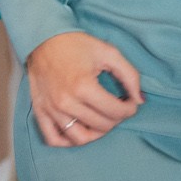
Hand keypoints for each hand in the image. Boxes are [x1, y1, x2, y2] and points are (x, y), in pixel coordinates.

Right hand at [24, 31, 143, 146]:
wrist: (43, 38)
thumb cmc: (76, 44)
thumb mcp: (108, 52)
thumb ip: (130, 76)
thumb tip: (140, 100)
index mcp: (84, 86)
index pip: (115, 112)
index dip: (130, 109)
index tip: (130, 102)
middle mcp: (66, 102)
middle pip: (101, 126)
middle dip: (116, 119)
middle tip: (118, 108)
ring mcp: (52, 110)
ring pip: (80, 138)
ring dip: (97, 134)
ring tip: (103, 121)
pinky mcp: (40, 112)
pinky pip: (54, 139)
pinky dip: (68, 141)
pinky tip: (80, 131)